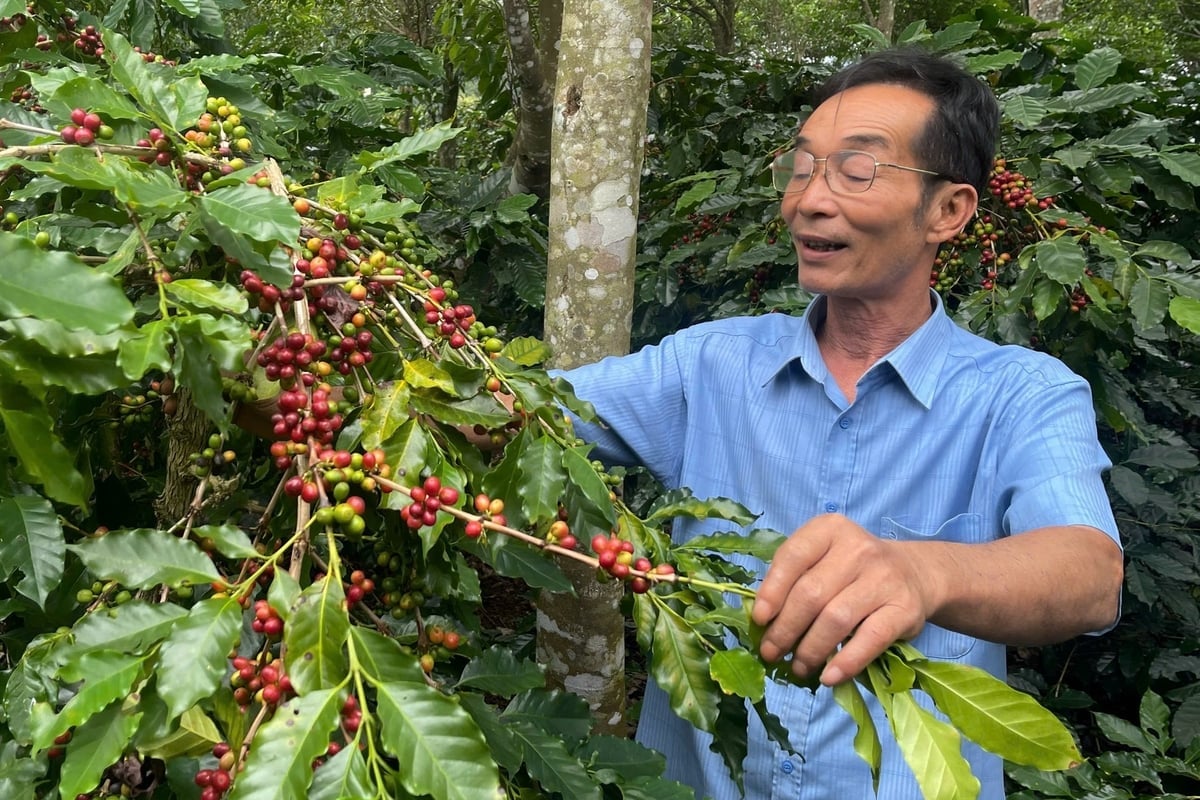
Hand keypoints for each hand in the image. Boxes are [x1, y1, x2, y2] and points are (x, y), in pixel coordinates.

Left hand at [751, 514, 932, 685]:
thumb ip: (794, 579)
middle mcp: (859, 548)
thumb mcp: (823, 559)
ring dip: (811, 649)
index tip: (759, 620)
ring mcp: (884, 577)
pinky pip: (870, 639)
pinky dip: (846, 662)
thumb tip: (763, 621)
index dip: (772, 591)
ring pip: (836, 619)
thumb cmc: (853, 570)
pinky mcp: (905, 608)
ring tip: (798, 667)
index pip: (793, 557)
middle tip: (771, 652)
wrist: (914, 573)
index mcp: (830, 529)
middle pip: (811, 593)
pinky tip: (829, 677)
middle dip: (785, 629)